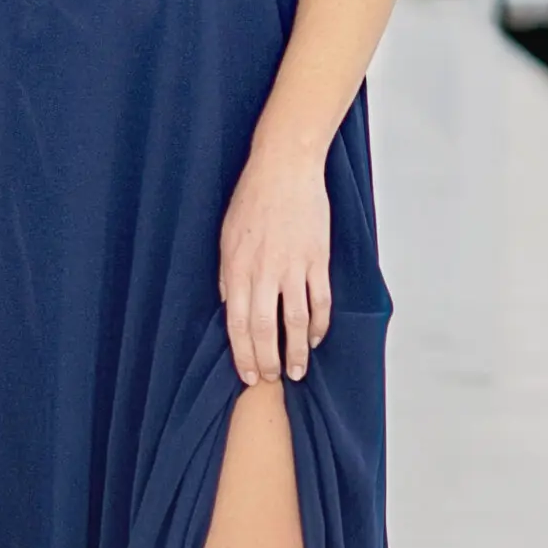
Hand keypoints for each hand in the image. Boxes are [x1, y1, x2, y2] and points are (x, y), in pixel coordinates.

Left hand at [219, 143, 331, 385]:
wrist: (284, 168)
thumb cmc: (252, 198)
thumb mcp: (227, 236)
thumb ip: (229, 274)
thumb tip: (231, 304)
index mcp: (237, 268)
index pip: (238, 323)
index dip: (243, 354)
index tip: (248, 374)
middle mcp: (263, 272)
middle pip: (265, 329)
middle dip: (268, 360)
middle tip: (272, 380)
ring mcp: (292, 266)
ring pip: (296, 321)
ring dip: (297, 351)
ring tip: (298, 371)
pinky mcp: (316, 259)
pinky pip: (320, 300)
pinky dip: (319, 324)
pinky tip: (316, 338)